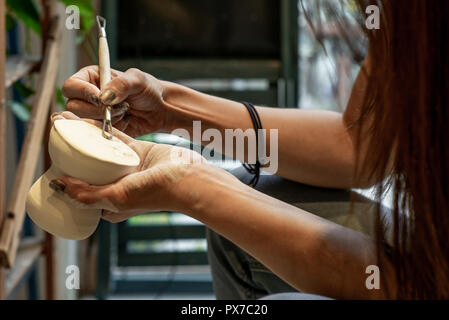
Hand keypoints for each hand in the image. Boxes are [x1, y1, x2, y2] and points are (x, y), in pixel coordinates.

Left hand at [50, 111, 212, 222]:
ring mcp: (128, 168)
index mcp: (111, 203)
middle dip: (70, 153)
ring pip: (99, 150)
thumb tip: (58, 184)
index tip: (50, 162)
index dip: (65, 176)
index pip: (80, 190)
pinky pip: (115, 138)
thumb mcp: (116, 198)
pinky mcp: (138, 151)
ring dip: (82, 137)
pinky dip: (101, 129)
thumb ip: (87, 195)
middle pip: (87, 168)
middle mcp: (118, 185)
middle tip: (54, 138)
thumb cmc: (156, 193)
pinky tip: (87, 119)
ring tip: (65, 123)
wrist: (189, 178)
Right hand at [62, 66, 170, 136]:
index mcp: (91, 78)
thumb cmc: (148, 89)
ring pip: (84, 122)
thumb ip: (121, 84)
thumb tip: (103, 96)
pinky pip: (98, 134)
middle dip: (96, 110)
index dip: (82, 93)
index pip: (71, 86)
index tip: (100, 98)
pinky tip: (125, 122)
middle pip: (73, 107)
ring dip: (105, 119)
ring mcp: (94, 115)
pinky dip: (112, 130)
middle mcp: (88, 97)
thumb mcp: (137, 80)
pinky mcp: (102, 129)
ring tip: (124, 112)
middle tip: (116, 108)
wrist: (160, 110)